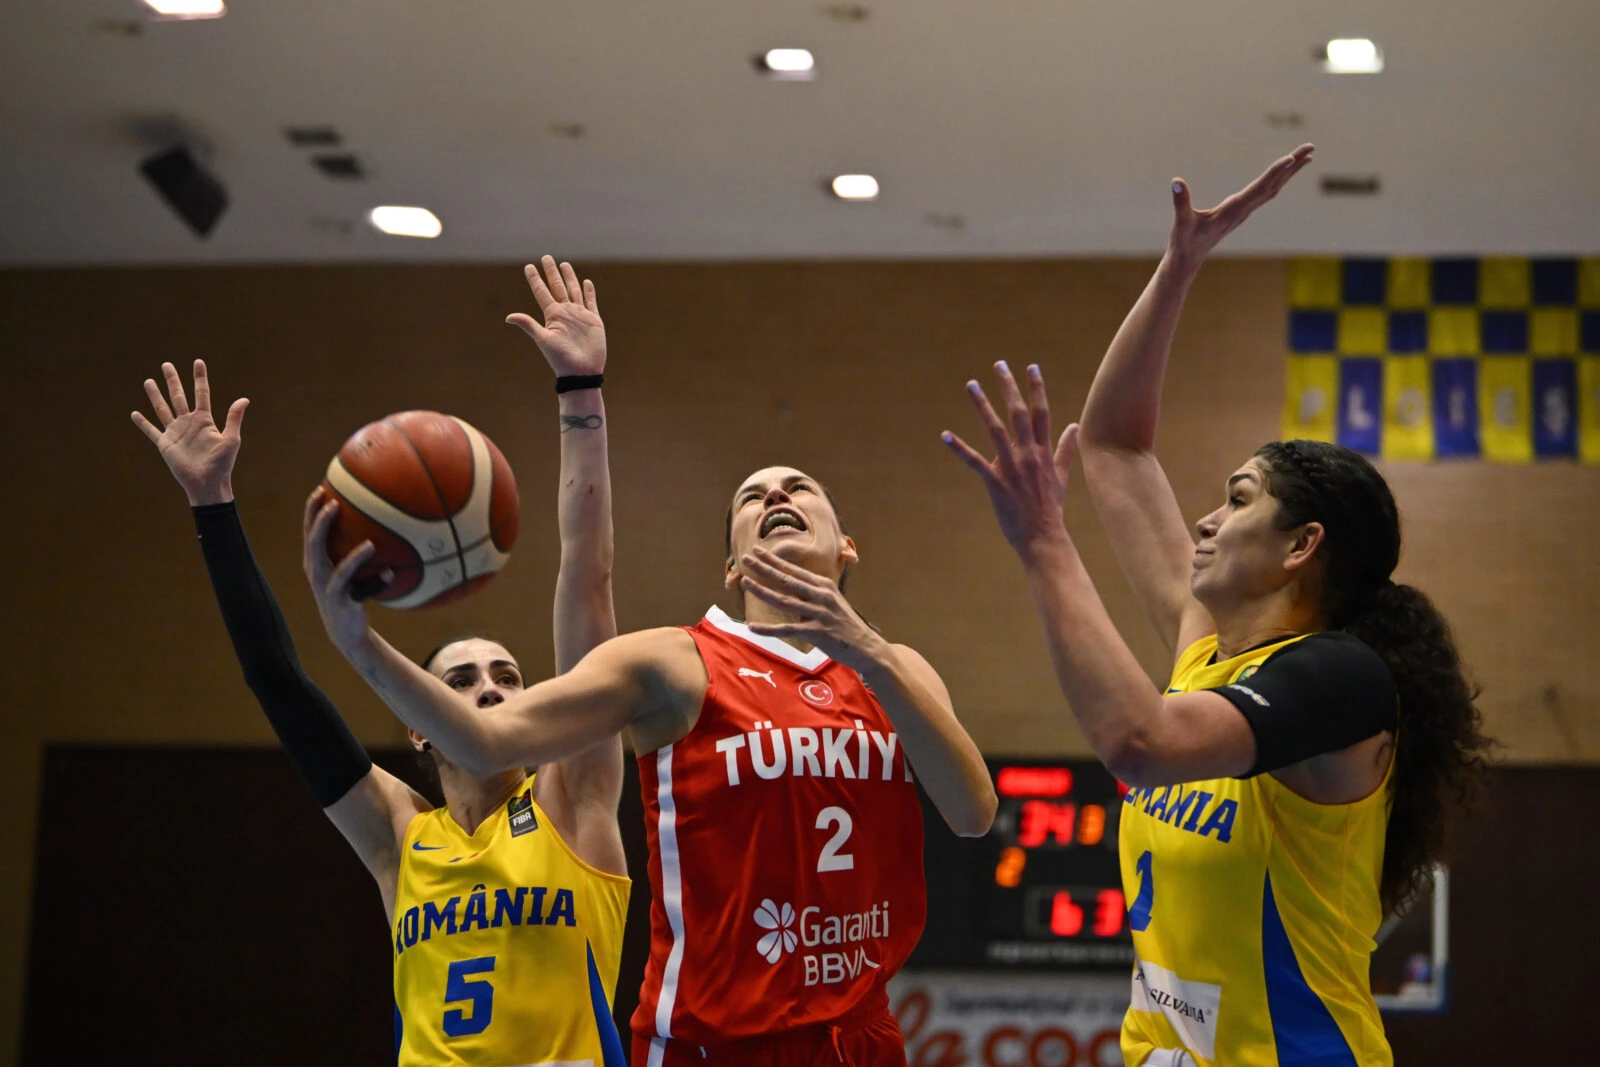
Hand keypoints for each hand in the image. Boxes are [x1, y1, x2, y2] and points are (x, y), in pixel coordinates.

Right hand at [131, 359, 248, 505]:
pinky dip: (142, 423)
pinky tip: (135, 413)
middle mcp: (188, 423)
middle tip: (166, 364)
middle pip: (178, 396)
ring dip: (155, 395)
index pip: (201, 393)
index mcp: (204, 420)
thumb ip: (234, 418)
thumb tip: (245, 399)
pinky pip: (151, 430)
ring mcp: (175, 432)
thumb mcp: (231, 439)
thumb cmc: (222, 464)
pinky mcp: (165, 444)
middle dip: (173, 380)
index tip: (198, 362)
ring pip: (163, 408)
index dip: (200, 378)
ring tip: (148, 381)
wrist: (207, 483)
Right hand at [301, 486, 380, 656]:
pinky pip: (358, 588)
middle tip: (332, 502)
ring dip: (349, 552)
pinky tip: (390, 573)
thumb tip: (380, 521)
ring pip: (333, 567)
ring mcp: (328, 589)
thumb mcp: (349, 571)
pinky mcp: (342, 603)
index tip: (320, 489)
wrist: (347, 632)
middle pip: (313, 543)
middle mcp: (316, 573)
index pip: (308, 532)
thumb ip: (354, 549)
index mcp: (315, 562)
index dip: (311, 511)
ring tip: (367, 540)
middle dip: (319, 521)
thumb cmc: (351, 594)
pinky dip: (374, 579)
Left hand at [506, 255, 605, 376]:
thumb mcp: (543, 339)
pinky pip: (591, 302)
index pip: (541, 292)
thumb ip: (529, 325)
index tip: (529, 266)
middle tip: (546, 257)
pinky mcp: (593, 321)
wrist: (581, 371)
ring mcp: (580, 315)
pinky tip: (586, 282)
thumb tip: (508, 317)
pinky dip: (589, 292)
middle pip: (557, 287)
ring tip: (564, 265)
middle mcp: (565, 312)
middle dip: (552, 272)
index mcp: (552, 315)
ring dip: (569, 278)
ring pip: (574, 291)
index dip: (535, 279)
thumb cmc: (561, 358)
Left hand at [739, 547, 889, 672]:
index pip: (794, 570)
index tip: (757, 551)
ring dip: (763, 591)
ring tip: (745, 583)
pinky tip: (752, 627)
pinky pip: (787, 630)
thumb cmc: (845, 624)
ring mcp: (819, 613)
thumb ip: (812, 595)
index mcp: (823, 585)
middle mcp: (821, 595)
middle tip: (745, 558)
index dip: (774, 560)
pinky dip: (768, 629)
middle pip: (787, 579)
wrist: (866, 646)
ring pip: (785, 600)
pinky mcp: (817, 632)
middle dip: (764, 568)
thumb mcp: (831, 602)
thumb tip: (790, 592)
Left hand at [943, 362, 1077, 556]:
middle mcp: (1029, 455)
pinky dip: (959, 448)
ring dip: (982, 405)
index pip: (1041, 413)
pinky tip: (945, 435)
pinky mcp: (996, 483)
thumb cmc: (1051, 507)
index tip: (1031, 367)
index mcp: (1043, 451)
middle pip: (1018, 413)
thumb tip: (1075, 426)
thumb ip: (1066, 449)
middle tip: (999, 364)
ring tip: (971, 385)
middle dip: (1009, 387)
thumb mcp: (1063, 475)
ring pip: (996, 430)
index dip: (1036, 388)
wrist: (1043, 537)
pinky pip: (974, 461)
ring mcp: (1012, 468)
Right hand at [1166, 143, 1314, 275]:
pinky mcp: (1241, 210)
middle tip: (1311, 147)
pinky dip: (1279, 178)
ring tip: (1307, 155)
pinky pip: (1266, 191)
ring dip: (1290, 172)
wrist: (1188, 259)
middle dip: (1292, 166)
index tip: (1291, 159)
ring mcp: (1244, 211)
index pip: (1259, 189)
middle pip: (1274, 186)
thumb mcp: (1181, 222)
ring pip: (1273, 188)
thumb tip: (1176, 182)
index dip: (1275, 173)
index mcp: (1233, 211)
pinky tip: (1285, 171)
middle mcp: (1243, 210)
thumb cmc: (1185, 241)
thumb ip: (1180, 202)